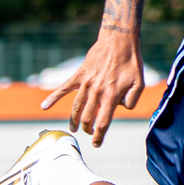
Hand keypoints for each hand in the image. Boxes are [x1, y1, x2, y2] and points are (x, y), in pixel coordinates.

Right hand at [43, 26, 145, 146]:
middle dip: (87, 129)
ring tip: (73, 128)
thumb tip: (121, 109)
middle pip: (87, 117)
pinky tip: (44, 106)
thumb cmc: (131, 62)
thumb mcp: (139, 83)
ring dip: (74, 120)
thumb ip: (132, 100)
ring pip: (76, 107)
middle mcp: (97, 91)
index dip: (99, 136)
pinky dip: (53, 97)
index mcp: (112, 96)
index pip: (103, 122)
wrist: (119, 40)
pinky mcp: (80, 74)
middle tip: (88, 133)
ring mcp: (86, 83)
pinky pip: (64, 88)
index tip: (96, 144)